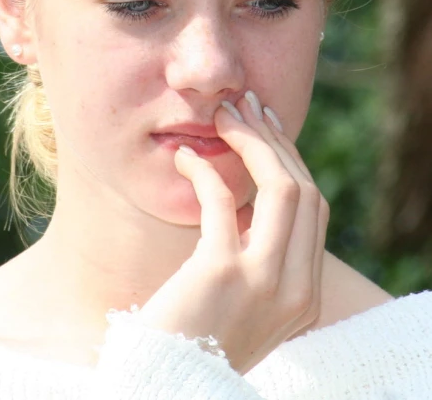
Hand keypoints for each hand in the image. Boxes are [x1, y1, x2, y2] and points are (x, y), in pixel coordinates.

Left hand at [138, 92, 328, 374]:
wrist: (164, 386)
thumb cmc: (192, 337)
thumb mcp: (242, 300)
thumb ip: (257, 256)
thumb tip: (246, 197)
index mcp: (304, 293)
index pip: (313, 207)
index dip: (291, 159)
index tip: (267, 126)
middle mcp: (297, 288)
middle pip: (304, 190)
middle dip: (275, 139)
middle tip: (245, 106)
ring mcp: (265, 282)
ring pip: (282, 188)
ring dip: (251, 142)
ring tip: (223, 116)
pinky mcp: (223, 274)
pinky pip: (223, 202)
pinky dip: (203, 171)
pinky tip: (183, 158)